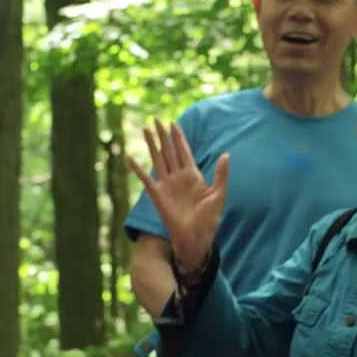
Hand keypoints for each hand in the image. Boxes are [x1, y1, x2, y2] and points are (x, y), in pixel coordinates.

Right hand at [126, 119, 229, 273]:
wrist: (197, 237)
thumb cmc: (209, 218)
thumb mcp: (219, 194)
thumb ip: (221, 174)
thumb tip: (226, 155)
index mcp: (193, 175)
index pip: (184, 151)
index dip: (179, 137)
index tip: (173, 123)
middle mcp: (178, 177)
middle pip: (169, 151)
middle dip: (163, 135)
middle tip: (156, 119)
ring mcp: (167, 185)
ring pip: (158, 159)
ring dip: (151, 144)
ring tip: (145, 129)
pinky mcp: (157, 195)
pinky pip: (146, 179)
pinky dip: (137, 169)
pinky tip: (130, 158)